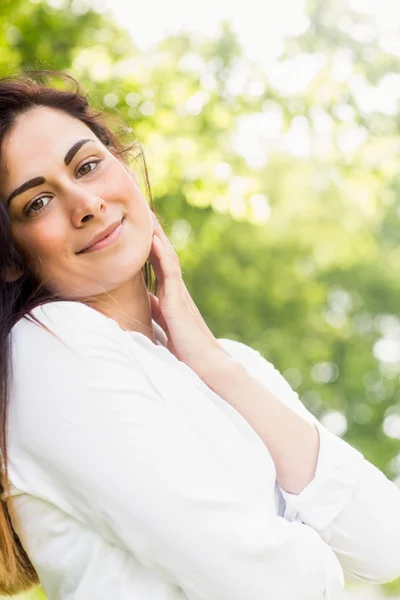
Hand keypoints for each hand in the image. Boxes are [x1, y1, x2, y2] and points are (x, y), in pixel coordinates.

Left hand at [147, 213, 229, 378]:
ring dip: (157, 237)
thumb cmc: (188, 352)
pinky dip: (161, 253)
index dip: (148, 251)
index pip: (158, 269)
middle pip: (162, 257)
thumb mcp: (165, 329)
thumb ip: (156, 316)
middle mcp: (175, 292)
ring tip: (146, 216)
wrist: (208, 365)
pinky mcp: (178, 300)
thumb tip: (144, 306)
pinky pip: (169, 270)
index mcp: (170, 299)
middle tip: (143, 214)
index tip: (139, 234)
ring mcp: (178, 294)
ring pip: (166, 258)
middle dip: (153, 237)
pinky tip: (153, 238)